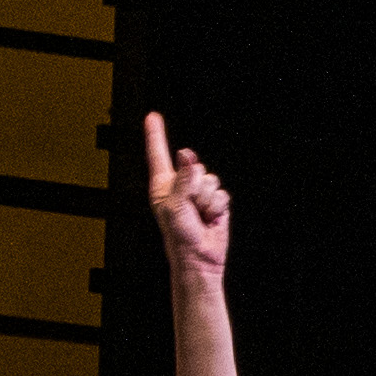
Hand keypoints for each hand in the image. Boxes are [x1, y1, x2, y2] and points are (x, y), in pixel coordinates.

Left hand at [141, 114, 232, 277]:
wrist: (200, 258)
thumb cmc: (179, 236)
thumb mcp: (174, 206)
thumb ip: (182, 179)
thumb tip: (187, 156)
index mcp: (163, 185)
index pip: (158, 154)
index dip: (156, 135)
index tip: (152, 116)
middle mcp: (180, 185)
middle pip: (195, 167)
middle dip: (196, 188)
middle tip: (190, 209)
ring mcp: (198, 193)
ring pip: (211, 180)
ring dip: (207, 200)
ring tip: (200, 216)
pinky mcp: (215, 202)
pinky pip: (223, 194)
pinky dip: (218, 207)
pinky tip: (211, 219)